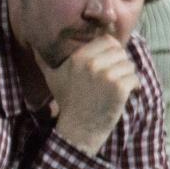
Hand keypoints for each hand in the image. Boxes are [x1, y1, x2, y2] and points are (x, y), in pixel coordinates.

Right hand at [41, 35, 140, 156]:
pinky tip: (125, 94)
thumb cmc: (68, 101)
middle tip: (114, 76)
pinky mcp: (119, 88)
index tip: (108, 62)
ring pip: (129, 65)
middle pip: (120, 51)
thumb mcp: (52, 77)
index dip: (111, 50)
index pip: (107, 40)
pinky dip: (134, 86)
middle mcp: (92, 64)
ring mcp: (107, 76)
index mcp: (78, 57)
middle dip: (120, 62)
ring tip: (117, 87)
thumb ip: (45, 59)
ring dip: (127, 75)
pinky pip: (135, 78)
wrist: (79, 128)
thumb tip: (34, 44)